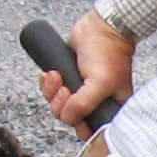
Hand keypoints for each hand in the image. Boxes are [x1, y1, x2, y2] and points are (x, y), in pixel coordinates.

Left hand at [41, 10, 132, 134]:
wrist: (100, 26)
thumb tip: (67, 117)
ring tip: (56, 76)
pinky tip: (51, 73)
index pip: (90, 130)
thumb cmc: (108, 52)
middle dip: (61, 103)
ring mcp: (81, 91)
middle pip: (69, 117)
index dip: (78, 123)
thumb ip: (83, 105)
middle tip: (65, 89)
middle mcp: (96, 102)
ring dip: (51, 91)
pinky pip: (51, 90)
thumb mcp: (100, 83)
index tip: (74, 108)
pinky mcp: (68, 78)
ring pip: (57, 104)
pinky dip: (47, 83)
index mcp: (110, 108)